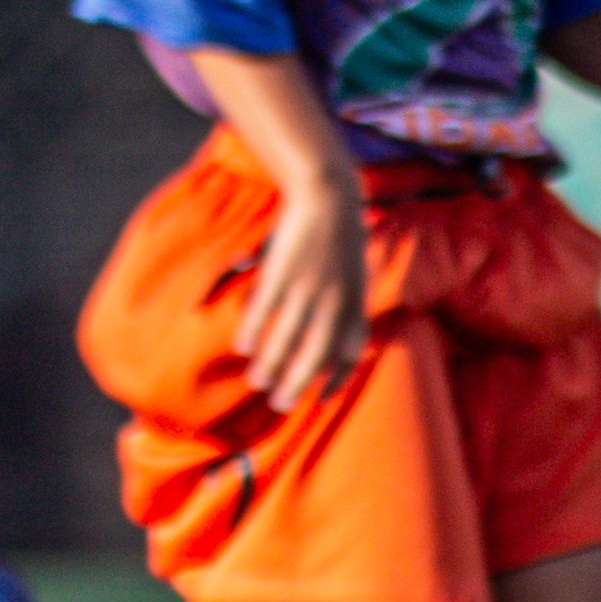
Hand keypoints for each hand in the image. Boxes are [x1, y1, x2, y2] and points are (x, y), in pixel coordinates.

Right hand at [235, 168, 368, 407]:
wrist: (329, 196)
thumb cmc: (341, 240)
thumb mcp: (356, 278)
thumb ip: (350, 311)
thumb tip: (351, 348)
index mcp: (355, 304)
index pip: (349, 354)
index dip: (336, 381)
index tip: (319, 401)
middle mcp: (334, 302)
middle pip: (314, 355)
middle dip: (296, 384)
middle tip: (281, 404)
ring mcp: (307, 289)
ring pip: (286, 339)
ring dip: (271, 366)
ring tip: (257, 382)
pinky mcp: (283, 274)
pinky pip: (264, 311)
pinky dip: (253, 331)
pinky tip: (243, 347)